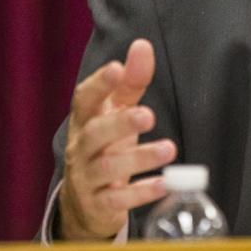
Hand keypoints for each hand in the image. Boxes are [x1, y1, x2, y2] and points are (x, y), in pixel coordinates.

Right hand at [58, 39, 176, 239]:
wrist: (85, 204)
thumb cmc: (105, 147)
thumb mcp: (116, 113)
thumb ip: (130, 82)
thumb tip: (142, 45)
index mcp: (85, 121)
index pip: (84, 100)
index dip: (99, 84)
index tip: (117, 68)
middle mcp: (81, 148)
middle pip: (94, 134)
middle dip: (119, 123)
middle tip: (147, 115)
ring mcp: (87, 178)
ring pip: (107, 167)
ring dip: (139, 158)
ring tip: (169, 149)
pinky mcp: (99, 205)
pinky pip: (117, 200)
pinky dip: (141, 192)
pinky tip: (164, 184)